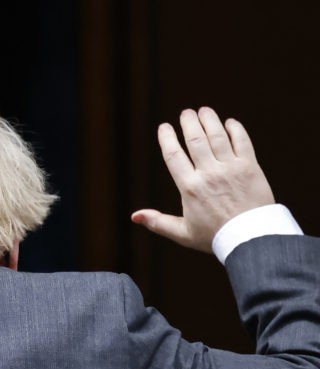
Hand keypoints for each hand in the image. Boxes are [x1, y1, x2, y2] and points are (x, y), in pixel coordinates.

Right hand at [131, 106, 274, 251]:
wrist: (251, 239)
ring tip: (204, 110)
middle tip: (186, 113)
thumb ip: (158, 222)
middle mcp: (209, 174)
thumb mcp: (182, 233)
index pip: (174, 156)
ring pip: (218, 136)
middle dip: (189, 122)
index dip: (167, 138)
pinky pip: (242, 141)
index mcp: (190, 188)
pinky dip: (235, 129)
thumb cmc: (215, 237)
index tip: (164, 127)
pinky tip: (230, 123)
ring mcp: (231, 168)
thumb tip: (134, 216)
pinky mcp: (250, 167)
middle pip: (196, 140)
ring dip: (210, 120)